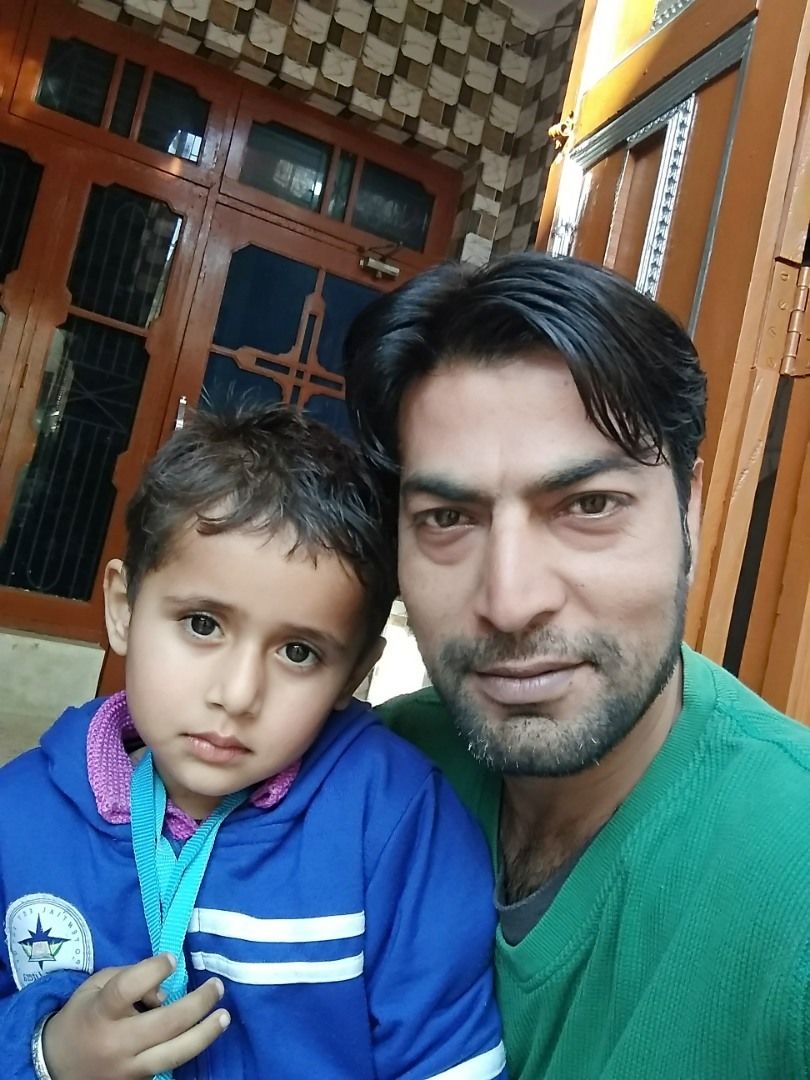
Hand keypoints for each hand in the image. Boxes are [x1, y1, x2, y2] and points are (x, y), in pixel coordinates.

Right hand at [41, 953, 228, 1078]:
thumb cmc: (83, 1016)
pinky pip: (169, 1065)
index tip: (172, 959)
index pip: (127, 989)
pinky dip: (189, 1047)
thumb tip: (166, 989)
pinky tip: (203, 1032)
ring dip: (205, 1033)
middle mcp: (115, 1044)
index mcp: (99, 1013)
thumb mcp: (96, 986)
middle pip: (165, 1024)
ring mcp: (127, 1069)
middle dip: (198, 1003)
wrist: (56, 1065)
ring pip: (175, 1053)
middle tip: (217, 986)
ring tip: (224, 1016)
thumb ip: (130, 978)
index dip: (153, 971)